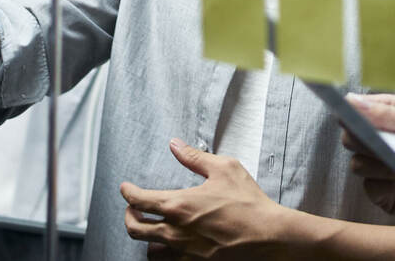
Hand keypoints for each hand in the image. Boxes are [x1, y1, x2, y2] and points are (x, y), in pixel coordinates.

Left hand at [120, 138, 286, 258]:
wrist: (269, 237)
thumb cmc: (248, 203)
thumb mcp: (224, 169)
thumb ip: (194, 157)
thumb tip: (175, 145)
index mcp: (179, 205)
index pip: (140, 200)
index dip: (127, 193)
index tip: (126, 188)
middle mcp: (176, 232)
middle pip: (135, 229)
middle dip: (128, 216)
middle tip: (132, 209)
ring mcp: (185, 252)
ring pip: (149, 251)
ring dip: (147, 238)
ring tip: (152, 228)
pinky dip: (165, 254)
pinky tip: (172, 244)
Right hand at [342, 92, 394, 220]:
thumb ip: (388, 114)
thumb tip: (349, 101)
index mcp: (387, 115)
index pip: (355, 111)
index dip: (350, 114)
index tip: (348, 118)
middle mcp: (380, 140)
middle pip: (350, 139)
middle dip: (363, 141)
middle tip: (383, 144)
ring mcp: (381, 168)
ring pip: (357, 164)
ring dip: (377, 164)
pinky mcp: (386, 194)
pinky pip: (370, 189)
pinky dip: (383, 186)